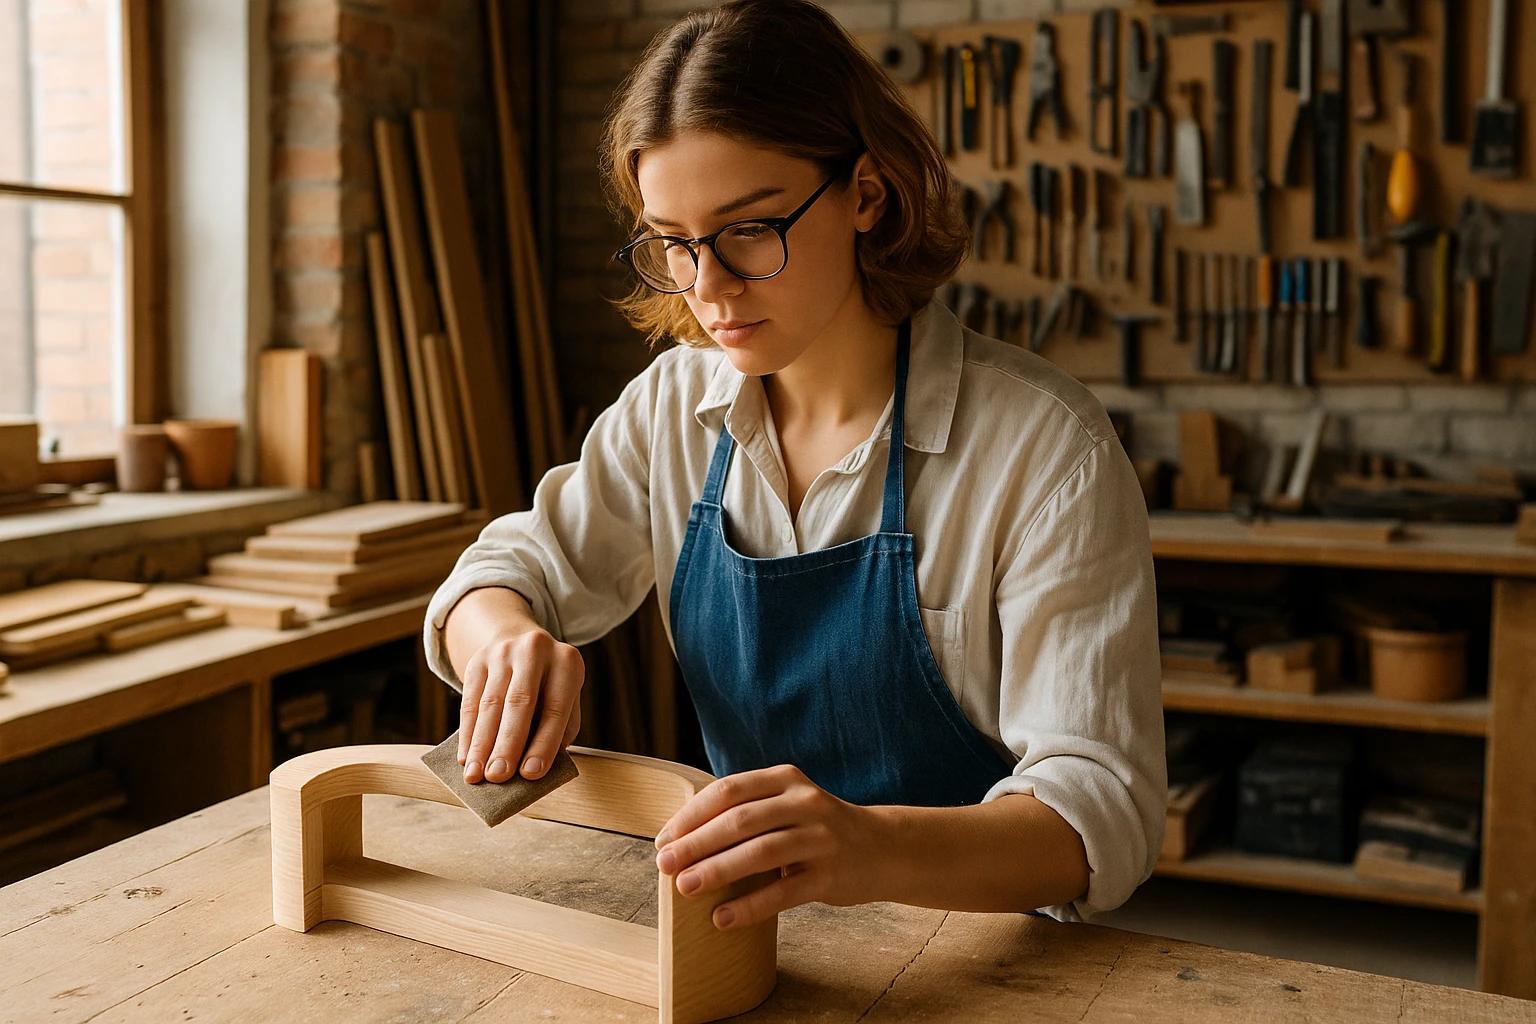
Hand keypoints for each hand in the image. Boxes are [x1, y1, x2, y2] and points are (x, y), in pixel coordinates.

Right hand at [457, 627, 583, 784]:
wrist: (519, 640)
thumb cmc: (549, 683)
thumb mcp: (566, 696)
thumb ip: (560, 729)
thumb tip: (536, 767)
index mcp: (567, 663)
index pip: (556, 709)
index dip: (544, 743)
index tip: (531, 774)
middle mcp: (535, 651)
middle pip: (519, 703)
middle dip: (507, 744)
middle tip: (498, 776)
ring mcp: (503, 653)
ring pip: (489, 704)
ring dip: (481, 744)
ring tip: (476, 775)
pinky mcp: (478, 661)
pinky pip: (469, 701)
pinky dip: (467, 733)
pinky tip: (465, 757)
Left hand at [653, 764, 888, 930]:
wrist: (883, 848)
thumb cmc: (818, 829)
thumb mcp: (788, 805)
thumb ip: (747, 813)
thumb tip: (682, 842)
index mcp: (786, 779)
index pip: (729, 791)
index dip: (691, 815)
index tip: (663, 840)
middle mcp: (805, 802)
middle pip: (740, 821)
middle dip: (696, 843)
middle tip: (663, 866)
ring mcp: (821, 838)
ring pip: (760, 853)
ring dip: (717, 871)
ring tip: (685, 889)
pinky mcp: (830, 875)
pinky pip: (783, 893)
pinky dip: (749, 907)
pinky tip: (722, 919)